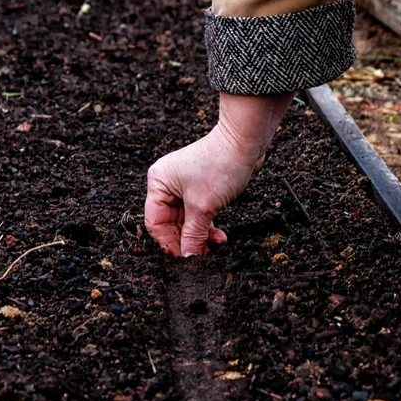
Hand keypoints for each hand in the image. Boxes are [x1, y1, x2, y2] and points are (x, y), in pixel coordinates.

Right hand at [145, 92, 292, 256]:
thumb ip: (193, 235)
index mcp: (158, 183)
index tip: (184, 259)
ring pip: (187, 220)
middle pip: (171, 223)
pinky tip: (220, 236)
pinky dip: (208, 225)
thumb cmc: (220, 165)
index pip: (155, 223)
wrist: (245, 141)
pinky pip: (199, 213)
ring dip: (201, 234)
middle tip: (202, 256)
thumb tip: (188, 259)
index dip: (169, 243)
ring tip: (215, 245)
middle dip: (188, 240)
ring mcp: (184, 185)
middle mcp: (167, 183)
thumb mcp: (204, 207)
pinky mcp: (201, 187)